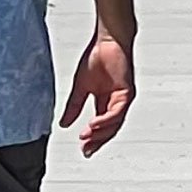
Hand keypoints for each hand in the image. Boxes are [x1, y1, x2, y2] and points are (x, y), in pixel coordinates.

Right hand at [58, 36, 134, 156]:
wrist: (108, 41)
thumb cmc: (97, 58)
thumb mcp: (80, 87)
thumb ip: (73, 106)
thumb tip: (64, 124)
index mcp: (105, 102)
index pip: (100, 126)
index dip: (92, 139)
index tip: (82, 149)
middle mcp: (116, 103)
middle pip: (109, 129)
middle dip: (97, 141)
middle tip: (86, 151)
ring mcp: (123, 98)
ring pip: (114, 123)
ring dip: (100, 132)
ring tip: (86, 138)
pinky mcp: (127, 92)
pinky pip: (117, 111)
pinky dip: (105, 120)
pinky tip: (93, 124)